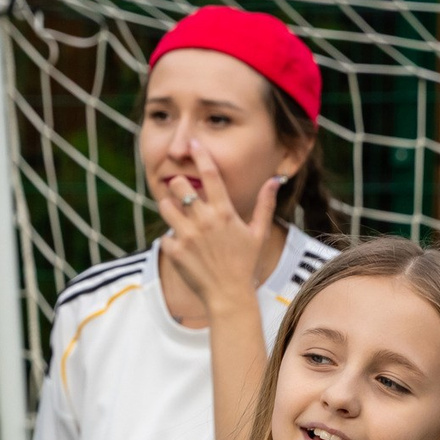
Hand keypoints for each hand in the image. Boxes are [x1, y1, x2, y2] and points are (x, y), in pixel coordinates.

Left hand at [155, 153, 280, 322]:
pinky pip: (164, 235)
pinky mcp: (175, 250)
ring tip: (178, 217)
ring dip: (169, 208)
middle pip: (180, 186)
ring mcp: (187, 235)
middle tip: (182, 193)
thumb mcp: (258, 233)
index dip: (200, 155)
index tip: (193, 144)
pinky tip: (182, 248)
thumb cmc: (245, 264)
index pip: (210, 174)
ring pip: (165, 206)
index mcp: (224, 212)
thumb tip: (274, 180)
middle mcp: (204, 220)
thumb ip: (264, 204)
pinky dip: (170, 239)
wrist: (229, 296)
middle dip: (178, 185)